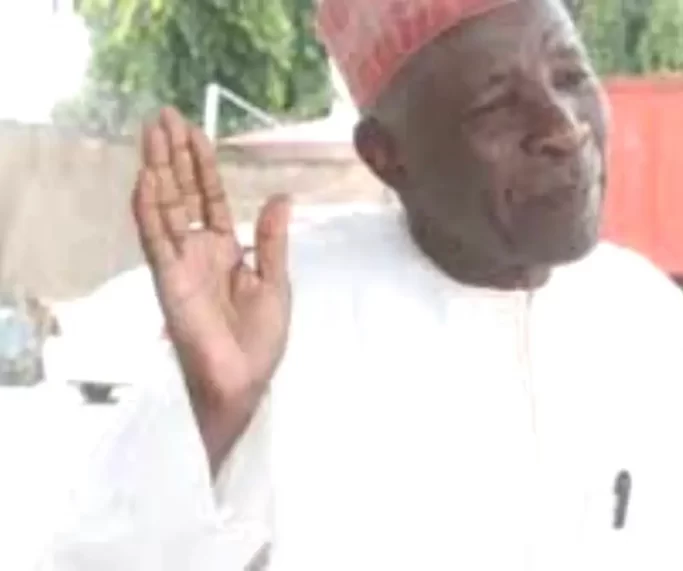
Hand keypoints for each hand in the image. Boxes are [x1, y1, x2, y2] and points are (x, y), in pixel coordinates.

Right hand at [133, 108, 291, 471]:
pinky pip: (156, 239)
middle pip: (183, 192)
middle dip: (174, 155)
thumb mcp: (275, 282)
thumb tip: (282, 197)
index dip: (202, 165)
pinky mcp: (169, 279)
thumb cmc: (260, 340)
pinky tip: (146, 179)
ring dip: (158, 169)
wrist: (245, 380)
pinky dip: (149, 209)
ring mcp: (181, 263)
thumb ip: (273, 240)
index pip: (211, 196)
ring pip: (165, 206)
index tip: (193, 131)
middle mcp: (199, 250)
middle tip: (164, 116)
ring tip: (151, 133)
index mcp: (226, 249)